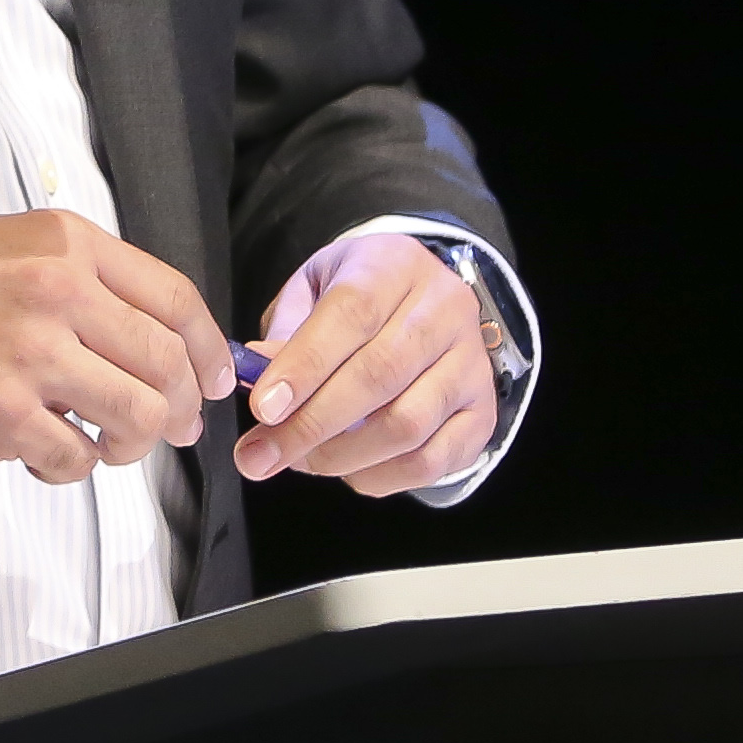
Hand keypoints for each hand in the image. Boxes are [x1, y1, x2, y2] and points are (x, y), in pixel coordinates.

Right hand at [0, 210, 230, 487]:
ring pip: (138, 416)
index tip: (215, 377)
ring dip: (133, 442)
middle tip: (172, 426)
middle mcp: (58, 294)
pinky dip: (73, 467)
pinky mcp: (5, 414)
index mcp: (66, 247)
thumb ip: (82, 278)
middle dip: (182, 407)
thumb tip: (151, 333)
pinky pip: (76, 458)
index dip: (209, 349)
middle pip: (167, 365)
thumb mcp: (12, 244)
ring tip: (108, 443)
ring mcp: (33, 356)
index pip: (174, 299)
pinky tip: (48, 453)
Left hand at [235, 230, 500, 497]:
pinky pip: (432, 461)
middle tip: (260, 455)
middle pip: (379, 375)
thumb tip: (259, 378)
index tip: (262, 408)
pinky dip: (381, 476)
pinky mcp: (483, 414)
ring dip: (342, 455)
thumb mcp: (316, 286)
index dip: (305, 365)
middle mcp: (445, 311)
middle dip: (311, 424)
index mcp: (395, 265)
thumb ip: (288, 328)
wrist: (427, 300)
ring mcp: (472, 365)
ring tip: (297, 462)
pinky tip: (345, 471)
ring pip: (408, 425)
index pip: (351, 314)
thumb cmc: (358, 294)